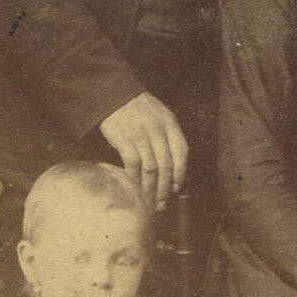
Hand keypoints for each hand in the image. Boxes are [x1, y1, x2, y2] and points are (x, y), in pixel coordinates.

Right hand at [98, 92, 187, 210]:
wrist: (115, 93)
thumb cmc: (139, 107)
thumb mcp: (161, 115)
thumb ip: (169, 135)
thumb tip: (174, 164)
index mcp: (170, 124)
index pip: (181, 154)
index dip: (180, 175)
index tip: (176, 189)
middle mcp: (158, 131)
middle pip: (166, 166)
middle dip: (165, 189)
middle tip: (162, 204)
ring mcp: (141, 135)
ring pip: (151, 169)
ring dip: (151, 189)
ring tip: (149, 202)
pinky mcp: (124, 139)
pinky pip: (133, 164)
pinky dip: (134, 179)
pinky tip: (134, 188)